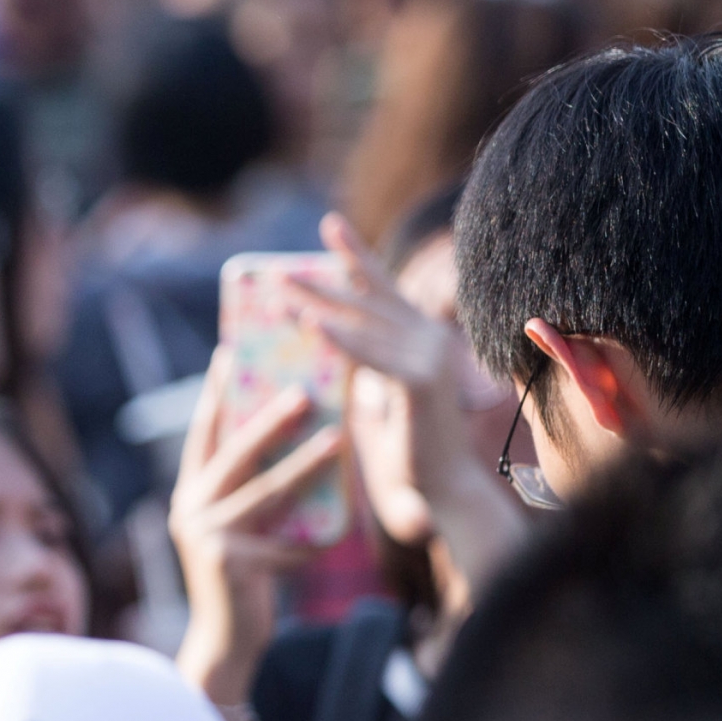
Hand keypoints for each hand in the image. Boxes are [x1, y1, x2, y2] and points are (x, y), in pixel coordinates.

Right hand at [170, 349, 344, 711]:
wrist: (227, 641)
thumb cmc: (245, 578)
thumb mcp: (244, 526)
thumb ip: (258, 489)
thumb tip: (305, 436)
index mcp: (190, 492)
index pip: (204, 432)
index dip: (218, 392)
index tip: (234, 351)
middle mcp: (189, 509)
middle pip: (232, 453)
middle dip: (269, 419)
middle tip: (304, 389)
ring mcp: (205, 537)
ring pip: (263, 491)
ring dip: (302, 463)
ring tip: (337, 439)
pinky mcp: (229, 564)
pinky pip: (282, 540)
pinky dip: (312, 532)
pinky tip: (344, 524)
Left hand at [285, 214, 513, 567]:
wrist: (442, 493)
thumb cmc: (409, 453)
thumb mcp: (380, 398)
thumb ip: (363, 368)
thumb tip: (325, 343)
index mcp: (423, 339)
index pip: (383, 290)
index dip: (355, 258)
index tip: (329, 226)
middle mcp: (431, 339)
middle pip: (369, 298)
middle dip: (323, 276)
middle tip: (281, 265)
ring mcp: (430, 358)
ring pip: (363, 322)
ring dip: (318, 302)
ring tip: (279, 288)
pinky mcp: (421, 383)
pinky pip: (370, 356)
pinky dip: (340, 339)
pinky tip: (310, 323)